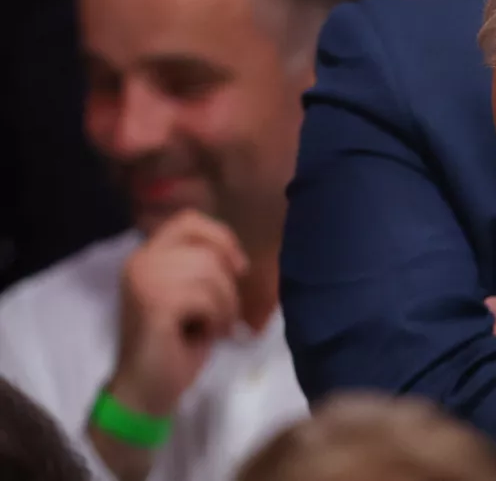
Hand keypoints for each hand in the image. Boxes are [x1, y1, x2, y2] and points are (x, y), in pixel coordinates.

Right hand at [106, 210, 247, 416]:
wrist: (146, 391)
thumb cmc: (175, 346)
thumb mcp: (193, 296)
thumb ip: (204, 268)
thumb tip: (236, 257)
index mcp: (147, 255)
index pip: (190, 220)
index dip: (221, 238)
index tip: (238, 268)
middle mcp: (140, 261)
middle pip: (207, 250)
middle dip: (228, 285)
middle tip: (222, 315)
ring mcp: (143, 281)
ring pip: (210, 273)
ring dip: (225, 305)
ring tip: (214, 327)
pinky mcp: (153, 304)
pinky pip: (205, 297)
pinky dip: (216, 318)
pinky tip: (205, 335)